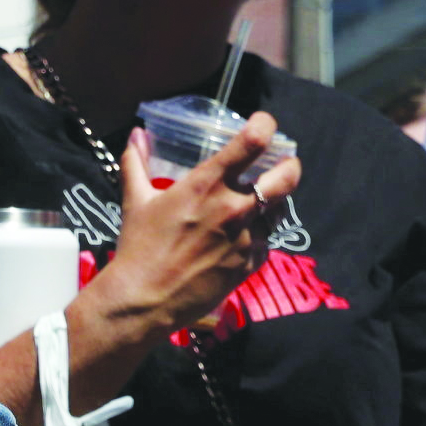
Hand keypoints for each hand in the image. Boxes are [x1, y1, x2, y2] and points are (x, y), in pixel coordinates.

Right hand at [85, 116, 301, 350]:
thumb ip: (136, 163)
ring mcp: (245, 238)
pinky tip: (246, 234)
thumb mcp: (135, 200)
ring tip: (263, 201)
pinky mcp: (249, 264)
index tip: (264, 125)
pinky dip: (261, 233)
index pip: (252, 142)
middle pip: (287, 177)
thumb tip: (136, 134)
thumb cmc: (139, 247)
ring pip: (280, 210)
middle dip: (291, 165)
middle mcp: (233, 208)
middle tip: (284, 164)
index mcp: (207, 184)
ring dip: (274, 202)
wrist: (145, 300)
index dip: (265, 126)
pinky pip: (267, 241)